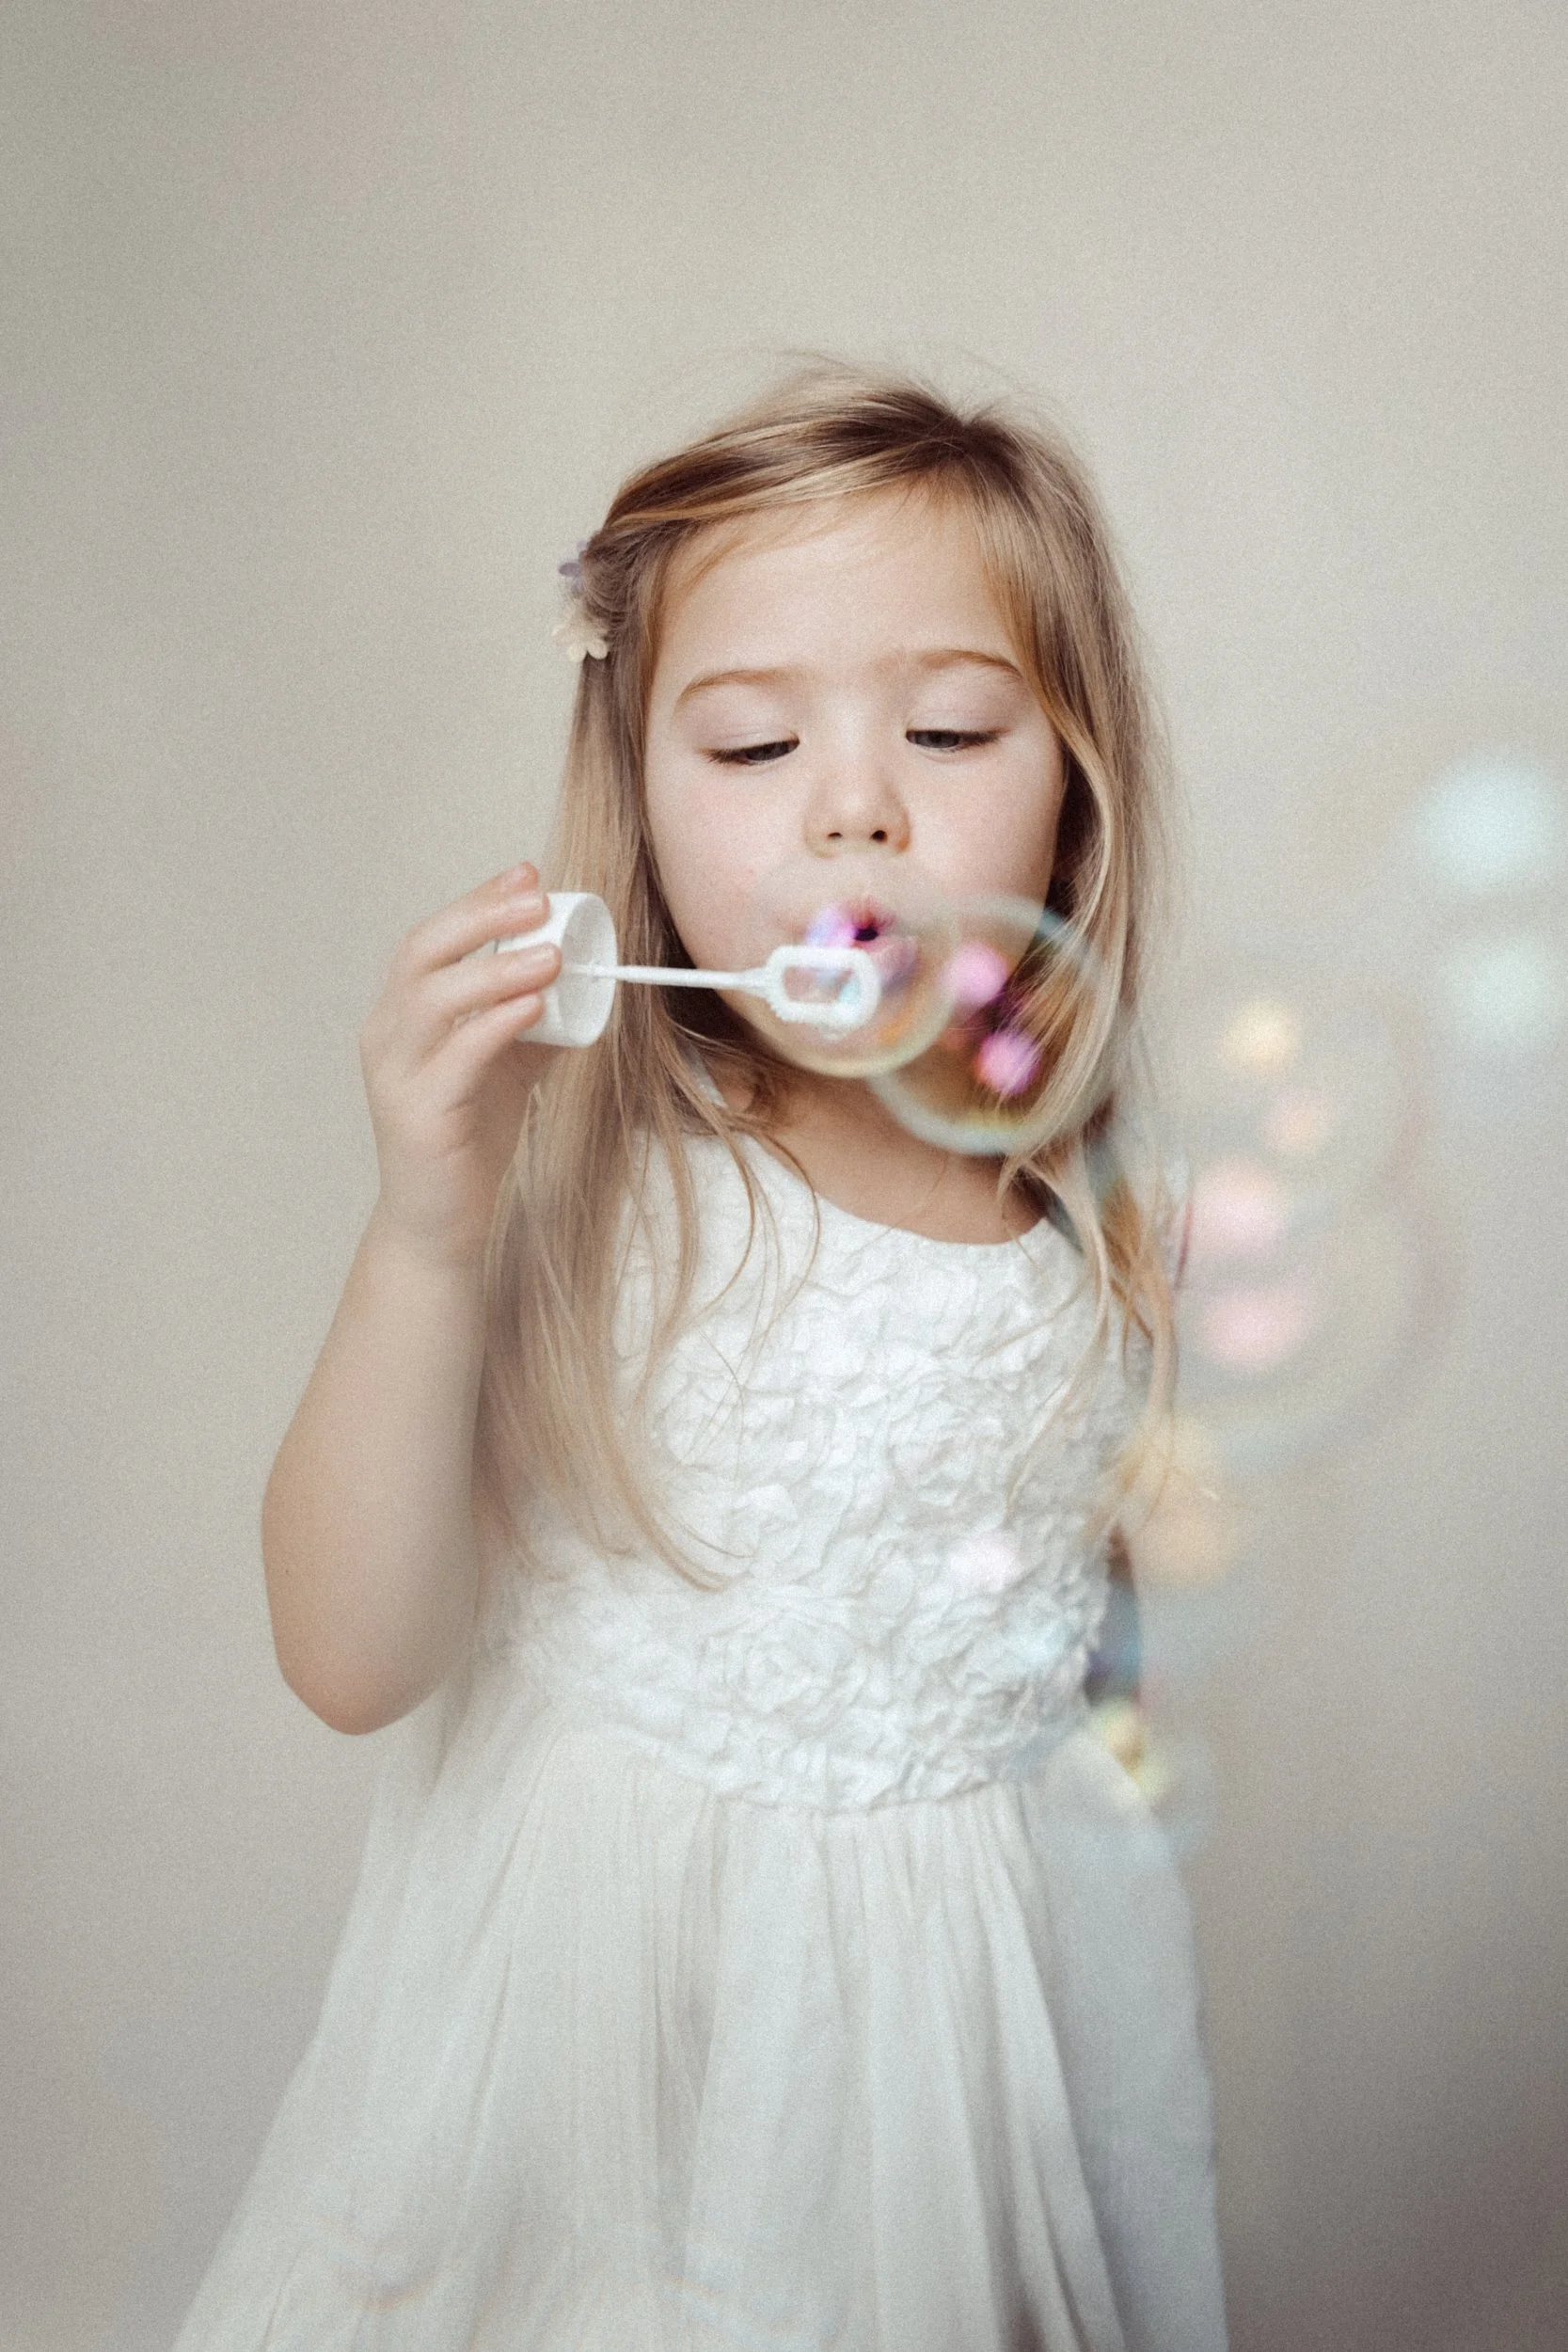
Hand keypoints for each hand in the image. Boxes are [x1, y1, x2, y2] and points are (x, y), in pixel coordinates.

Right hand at [357, 864, 563, 1267]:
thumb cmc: (467, 1142)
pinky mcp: (417, 1115)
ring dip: (495, 969)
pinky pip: (455, 1058)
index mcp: (402, 1016)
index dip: (476, 902)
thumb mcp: (507, 1069)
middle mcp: (387, 1036)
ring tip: (550, 954)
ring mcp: (395, 1076)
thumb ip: (533, 1025)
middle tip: (537, 898)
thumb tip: (584, 983)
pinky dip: (494, 1026)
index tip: (527, 874)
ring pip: (433, 1000)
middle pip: (422, 954)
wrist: (440, 1224)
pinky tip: (533, 1008)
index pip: (431, 940)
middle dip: (481, 917)